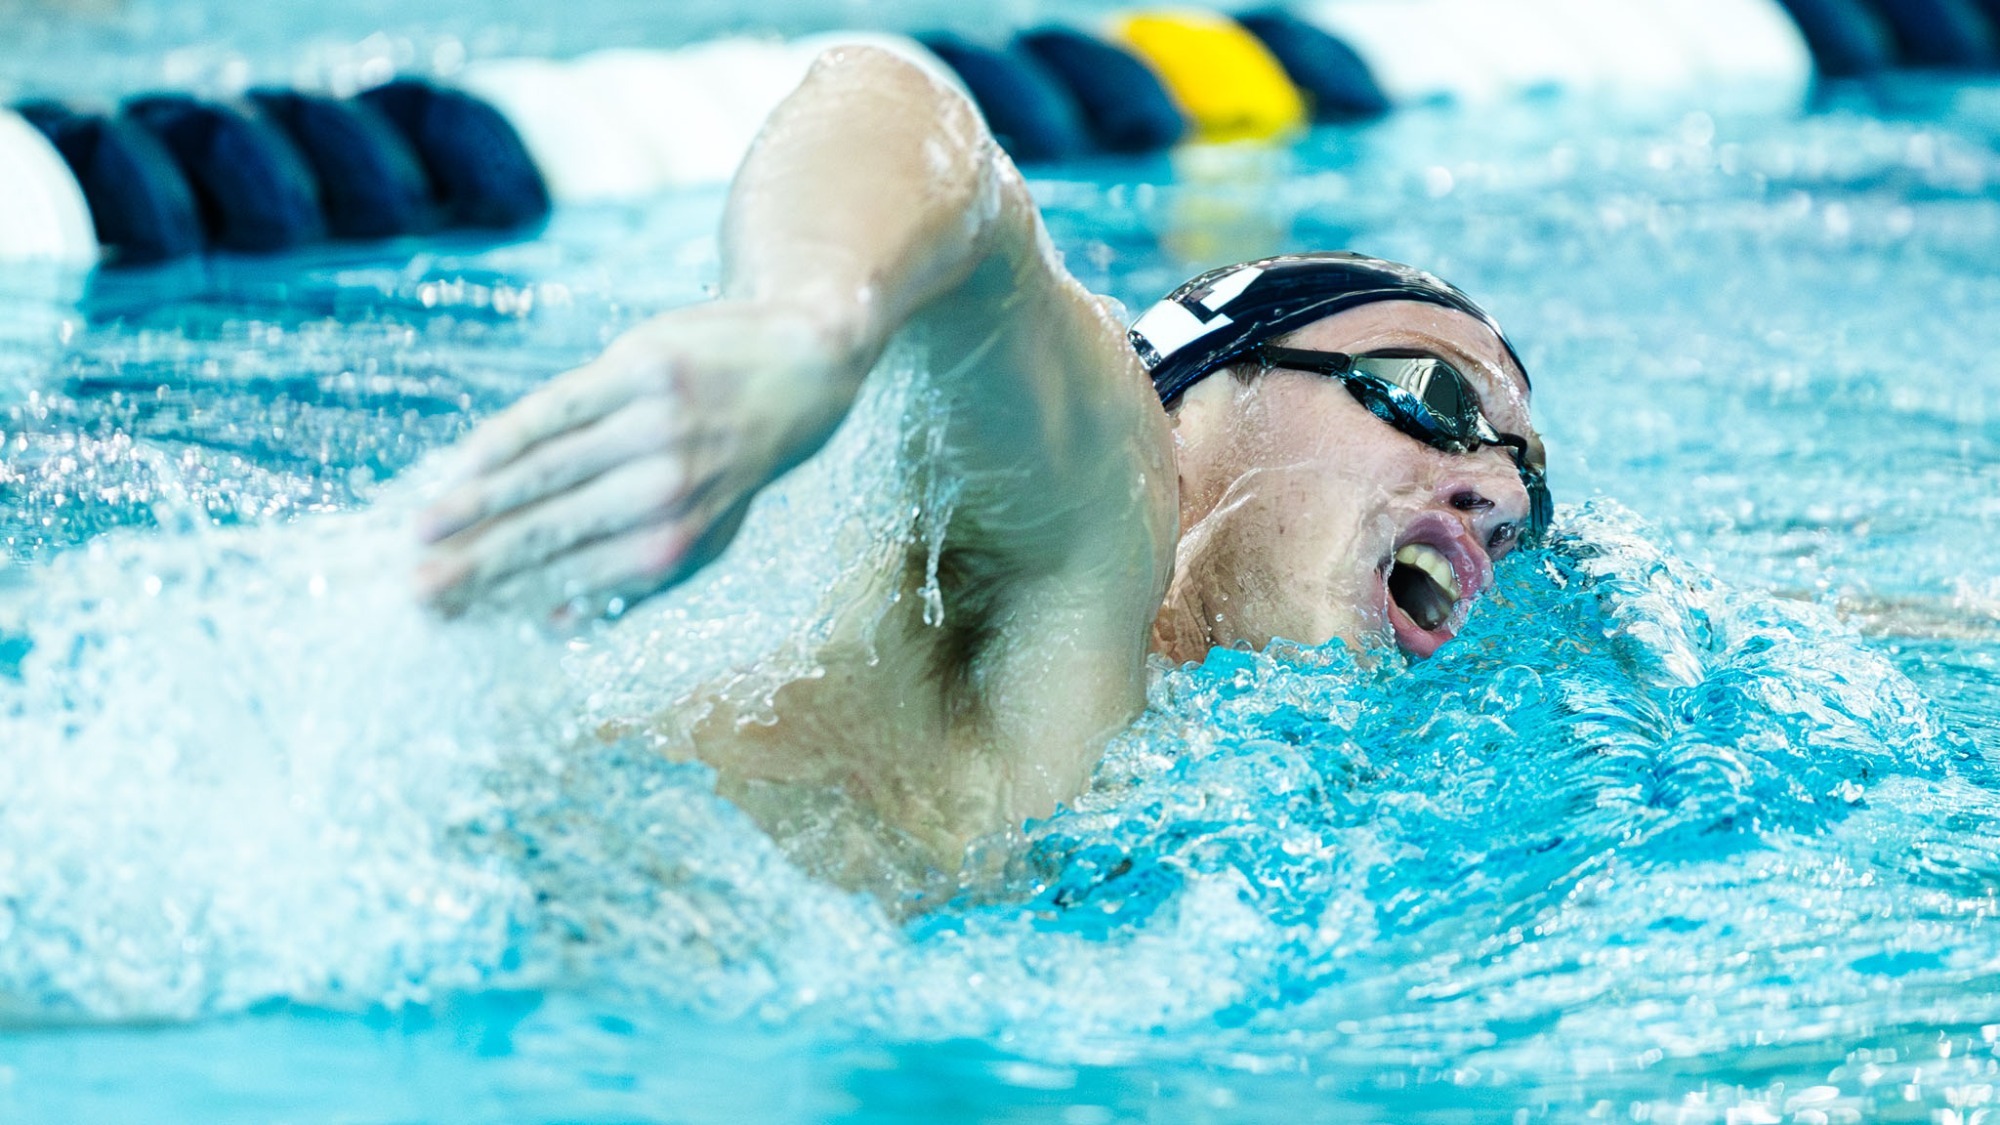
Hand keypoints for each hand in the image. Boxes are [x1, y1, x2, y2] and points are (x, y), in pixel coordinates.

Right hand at [415, 300, 866, 619]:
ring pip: (544, 472)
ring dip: (476, 506)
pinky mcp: (640, 370)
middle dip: (477, 568)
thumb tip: (550, 625)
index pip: (571, 576)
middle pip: (550, 534)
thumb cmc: (734, 463)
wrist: (799, 365)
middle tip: (417, 595)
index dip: (507, 600)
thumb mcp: (708, 533)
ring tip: (423, 533)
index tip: (450, 619)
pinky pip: (556, 408)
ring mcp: (653, 426)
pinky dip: (507, 438)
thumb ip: (637, 581)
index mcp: (680, 542)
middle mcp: (668, 489)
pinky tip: (465, 463)